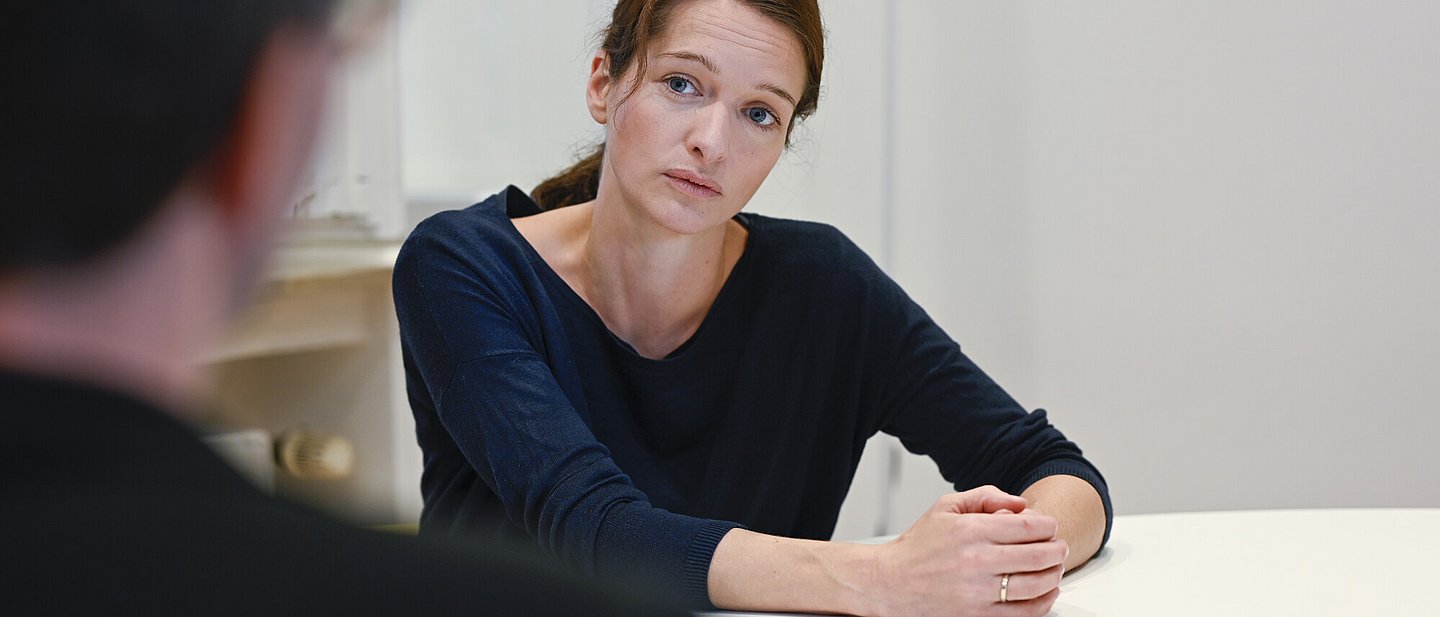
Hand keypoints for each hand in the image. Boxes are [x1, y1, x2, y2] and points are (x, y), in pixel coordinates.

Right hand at [866, 486, 1067, 616]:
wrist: (890, 583)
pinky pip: (1025, 612)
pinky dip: (1044, 602)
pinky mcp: (978, 615)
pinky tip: (1046, 591)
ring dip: (1054, 574)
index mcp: (970, 530)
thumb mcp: (945, 507)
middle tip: (1059, 546)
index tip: (1049, 527)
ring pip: (1036, 584)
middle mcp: (976, 561)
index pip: (1027, 527)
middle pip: (1038, 555)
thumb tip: (1021, 503)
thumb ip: (985, 496)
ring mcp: (978, 592)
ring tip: (1055, 567)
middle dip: (1057, 549)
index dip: (1048, 525)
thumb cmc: (919, 546)